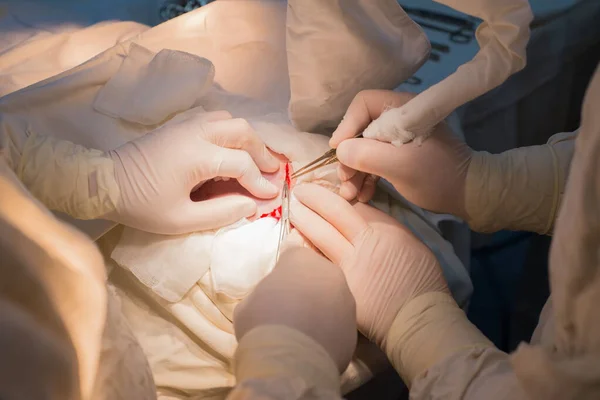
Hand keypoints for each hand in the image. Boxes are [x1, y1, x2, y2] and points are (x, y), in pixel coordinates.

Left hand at [107, 111, 280, 233]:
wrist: (103, 182)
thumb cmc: (141, 204)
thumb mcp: (181, 220)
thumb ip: (221, 213)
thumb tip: (251, 205)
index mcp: (197, 156)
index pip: (242, 164)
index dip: (260, 181)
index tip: (272, 195)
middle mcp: (195, 132)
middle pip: (242, 131)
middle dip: (262, 152)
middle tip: (270, 172)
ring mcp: (186, 124)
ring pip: (229, 120)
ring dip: (247, 139)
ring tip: (253, 160)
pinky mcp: (178, 125)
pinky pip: (214, 119)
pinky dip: (229, 132)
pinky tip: (228, 150)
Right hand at [233, 247, 356, 371]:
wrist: (288, 362)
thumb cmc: (261, 324)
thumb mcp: (248, 301)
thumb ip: (264, 291)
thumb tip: (269, 298)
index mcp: (301, 259)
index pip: (293, 252)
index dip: (284, 266)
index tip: (277, 279)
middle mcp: (329, 273)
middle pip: (317, 273)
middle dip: (306, 284)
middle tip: (290, 303)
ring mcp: (346, 300)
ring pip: (333, 297)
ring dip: (321, 306)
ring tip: (303, 326)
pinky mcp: (353, 327)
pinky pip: (339, 323)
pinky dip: (329, 330)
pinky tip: (314, 343)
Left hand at [290, 183, 448, 345]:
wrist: (415, 319)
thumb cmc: (421, 283)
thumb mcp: (412, 245)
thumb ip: (387, 229)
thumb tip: (366, 220)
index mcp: (382, 232)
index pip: (355, 209)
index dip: (342, 203)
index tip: (334, 203)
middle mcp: (361, 244)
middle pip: (333, 212)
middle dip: (314, 197)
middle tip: (299, 191)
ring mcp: (346, 266)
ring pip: (319, 235)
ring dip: (303, 220)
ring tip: (293, 211)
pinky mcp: (336, 287)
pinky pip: (318, 264)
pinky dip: (306, 252)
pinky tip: (296, 247)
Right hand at [330, 90, 471, 218]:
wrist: (469, 195)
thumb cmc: (437, 175)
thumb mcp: (399, 165)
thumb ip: (366, 154)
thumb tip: (340, 150)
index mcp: (403, 109)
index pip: (363, 104)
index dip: (347, 125)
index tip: (338, 150)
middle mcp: (399, 119)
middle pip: (360, 130)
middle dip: (349, 157)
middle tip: (345, 181)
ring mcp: (399, 139)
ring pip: (365, 148)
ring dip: (355, 172)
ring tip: (351, 195)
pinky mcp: (400, 156)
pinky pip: (375, 161)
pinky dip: (366, 178)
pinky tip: (363, 195)